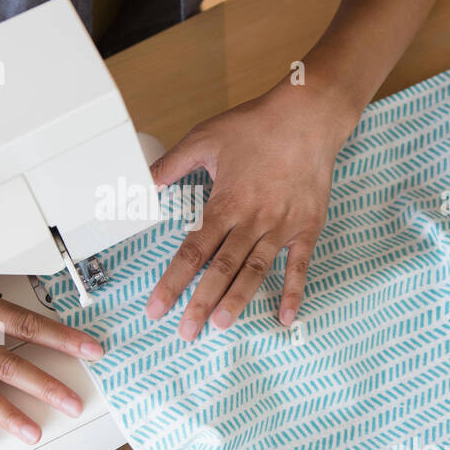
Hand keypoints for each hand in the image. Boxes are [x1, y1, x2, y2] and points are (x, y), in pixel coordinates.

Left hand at [145, 75, 357, 338]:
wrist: (309, 116)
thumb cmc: (256, 126)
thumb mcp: (205, 138)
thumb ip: (170, 165)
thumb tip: (140, 182)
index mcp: (225, 203)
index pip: (192, 251)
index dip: (172, 282)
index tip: (156, 307)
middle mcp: (252, 221)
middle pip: (222, 269)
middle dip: (201, 303)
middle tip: (186, 333)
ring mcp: (282, 227)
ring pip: (256, 271)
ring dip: (238, 300)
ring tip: (222, 325)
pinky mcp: (307, 228)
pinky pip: (300, 266)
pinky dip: (293, 292)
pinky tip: (285, 318)